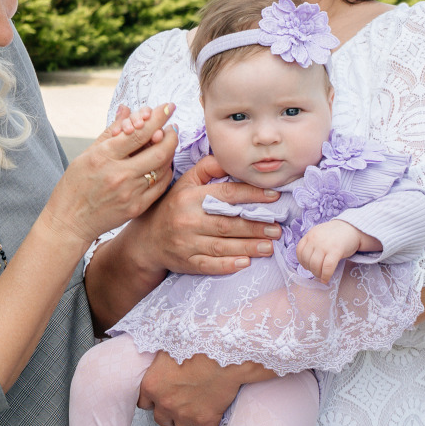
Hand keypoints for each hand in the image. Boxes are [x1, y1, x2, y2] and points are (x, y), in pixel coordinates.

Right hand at [42, 104, 177, 247]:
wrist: (70, 221)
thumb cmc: (75, 185)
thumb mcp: (86, 154)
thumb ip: (110, 132)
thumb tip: (126, 110)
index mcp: (103, 157)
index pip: (138, 133)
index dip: (157, 117)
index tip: (167, 107)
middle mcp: (119, 174)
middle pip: (158, 150)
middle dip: (171, 135)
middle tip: (172, 127)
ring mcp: (130, 193)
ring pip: (163, 168)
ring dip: (169, 152)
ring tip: (166, 143)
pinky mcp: (137, 207)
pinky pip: (161, 186)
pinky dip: (165, 171)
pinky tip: (162, 164)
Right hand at [123, 151, 281, 276]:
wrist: (147, 240)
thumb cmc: (172, 207)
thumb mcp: (185, 183)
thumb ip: (206, 168)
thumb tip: (228, 159)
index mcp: (190, 197)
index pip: (226, 194)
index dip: (251, 194)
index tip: (274, 197)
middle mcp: (188, 220)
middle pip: (227, 223)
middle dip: (255, 226)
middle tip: (278, 228)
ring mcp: (187, 243)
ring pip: (222, 245)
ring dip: (248, 246)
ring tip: (270, 246)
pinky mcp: (186, 262)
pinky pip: (209, 265)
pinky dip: (227, 265)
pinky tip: (245, 263)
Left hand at [137, 351, 275, 425]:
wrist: (222, 349)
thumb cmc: (195, 340)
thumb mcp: (167, 344)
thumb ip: (159, 357)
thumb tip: (158, 351)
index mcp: (152, 384)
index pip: (144, 403)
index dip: (154, 400)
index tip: (162, 397)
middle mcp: (165, 403)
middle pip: (161, 419)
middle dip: (170, 414)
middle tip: (181, 405)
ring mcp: (186, 414)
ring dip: (189, 425)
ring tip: (197, 420)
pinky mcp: (207, 419)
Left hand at [297, 219, 362, 283]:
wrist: (353, 228)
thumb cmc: (336, 234)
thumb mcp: (320, 234)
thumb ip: (312, 244)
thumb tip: (306, 262)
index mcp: (310, 234)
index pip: (299, 251)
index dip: (302, 261)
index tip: (307, 266)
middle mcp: (315, 239)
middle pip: (307, 260)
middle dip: (310, 269)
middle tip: (316, 272)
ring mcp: (325, 245)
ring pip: (315, 265)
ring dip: (317, 274)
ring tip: (321, 275)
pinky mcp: (336, 251)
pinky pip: (327, 267)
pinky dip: (325, 276)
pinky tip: (326, 279)